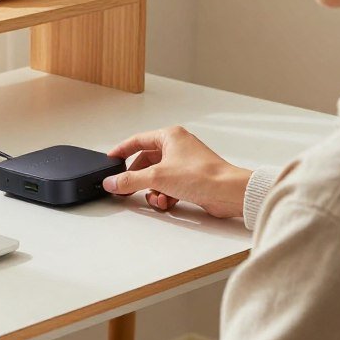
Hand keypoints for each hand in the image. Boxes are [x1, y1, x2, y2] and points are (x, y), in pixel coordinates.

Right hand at [102, 126, 251, 218]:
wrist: (228, 192)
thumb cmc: (203, 175)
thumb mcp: (157, 177)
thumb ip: (130, 180)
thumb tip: (112, 181)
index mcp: (170, 136)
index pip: (137, 140)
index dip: (122, 151)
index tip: (111, 160)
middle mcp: (178, 147)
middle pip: (146, 162)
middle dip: (138, 178)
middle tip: (125, 188)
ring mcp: (185, 163)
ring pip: (157, 176)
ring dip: (153, 190)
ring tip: (155, 198)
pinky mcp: (191, 179)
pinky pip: (169, 186)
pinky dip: (165, 195)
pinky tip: (167, 202)